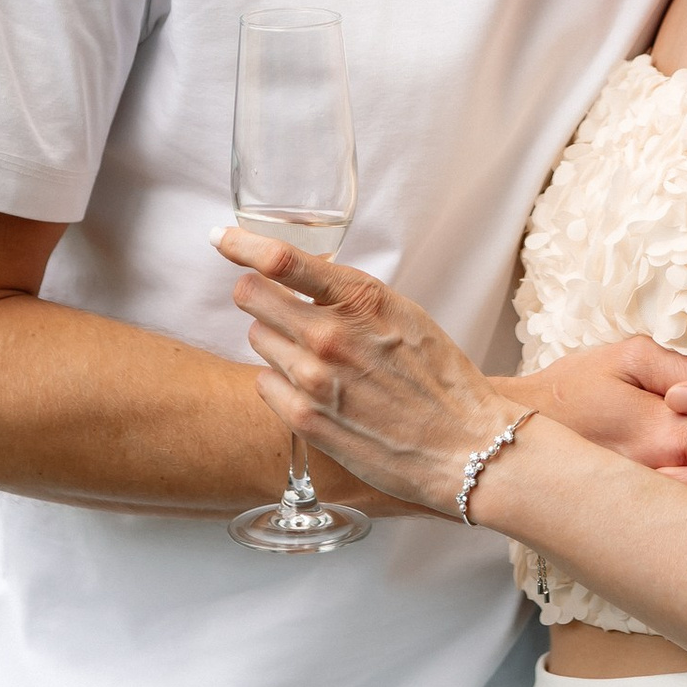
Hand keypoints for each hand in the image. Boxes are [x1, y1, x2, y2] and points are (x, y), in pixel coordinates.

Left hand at [219, 228, 501, 518]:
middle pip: (251, 295)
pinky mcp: (305, 420)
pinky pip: (263, 384)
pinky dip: (280, 383)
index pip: (282, 259)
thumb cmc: (440, 380)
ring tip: (317, 360)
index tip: (221, 238)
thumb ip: (352, 296)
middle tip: (275, 307)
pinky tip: (313, 392)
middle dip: (257, 294)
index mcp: (362, 299)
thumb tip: (304, 278)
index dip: (241, 244)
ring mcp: (314, 380)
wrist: (465, 448)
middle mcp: (332, 335)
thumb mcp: (403, 315)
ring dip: (276, 342)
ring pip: (257, 338)